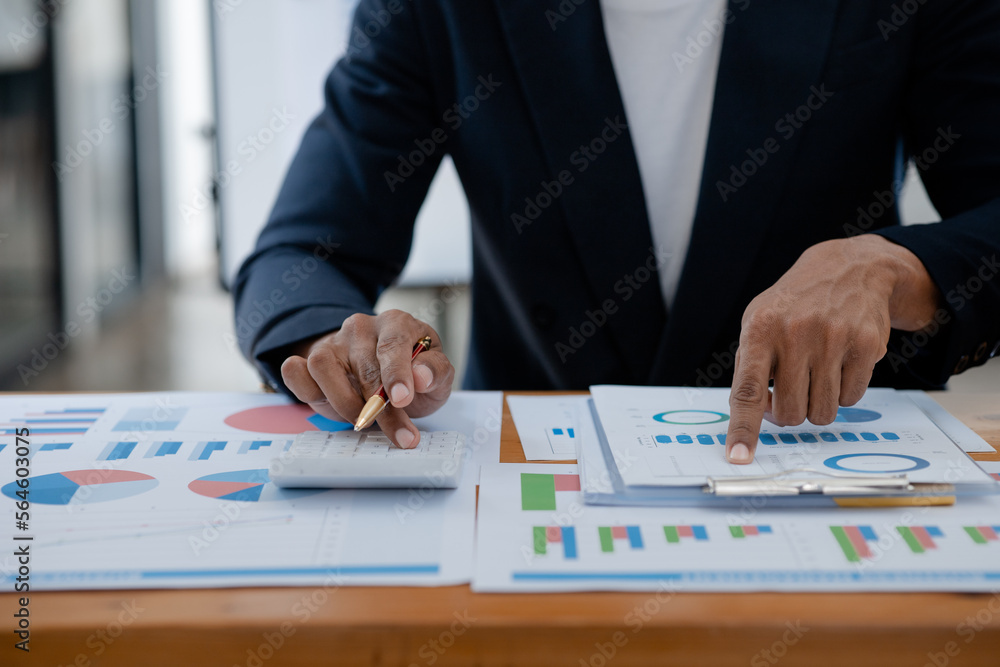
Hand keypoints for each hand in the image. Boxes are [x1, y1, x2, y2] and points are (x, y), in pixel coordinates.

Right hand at [280, 310, 454, 447]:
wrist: (386, 376)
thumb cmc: (413, 374)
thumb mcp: (437, 375)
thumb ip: (436, 372)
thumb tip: (422, 377)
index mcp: (396, 323)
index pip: (393, 344)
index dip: (397, 374)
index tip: (402, 399)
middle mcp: (361, 328)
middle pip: (363, 366)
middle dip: (381, 408)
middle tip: (399, 434)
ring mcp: (332, 342)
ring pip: (322, 366)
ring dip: (344, 402)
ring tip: (364, 417)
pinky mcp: (308, 359)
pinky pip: (294, 371)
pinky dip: (305, 391)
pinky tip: (329, 404)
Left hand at [724, 235, 940, 463]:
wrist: (848, 269)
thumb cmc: (794, 306)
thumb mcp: (759, 323)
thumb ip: (751, 369)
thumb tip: (756, 417)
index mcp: (760, 330)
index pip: (748, 391)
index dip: (743, 428)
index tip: (738, 457)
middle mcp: (794, 333)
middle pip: (791, 413)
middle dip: (791, 413)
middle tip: (794, 391)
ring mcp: (833, 338)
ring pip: (823, 412)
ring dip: (819, 404)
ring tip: (817, 373)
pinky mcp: (866, 345)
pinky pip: (852, 398)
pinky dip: (844, 391)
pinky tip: (840, 363)